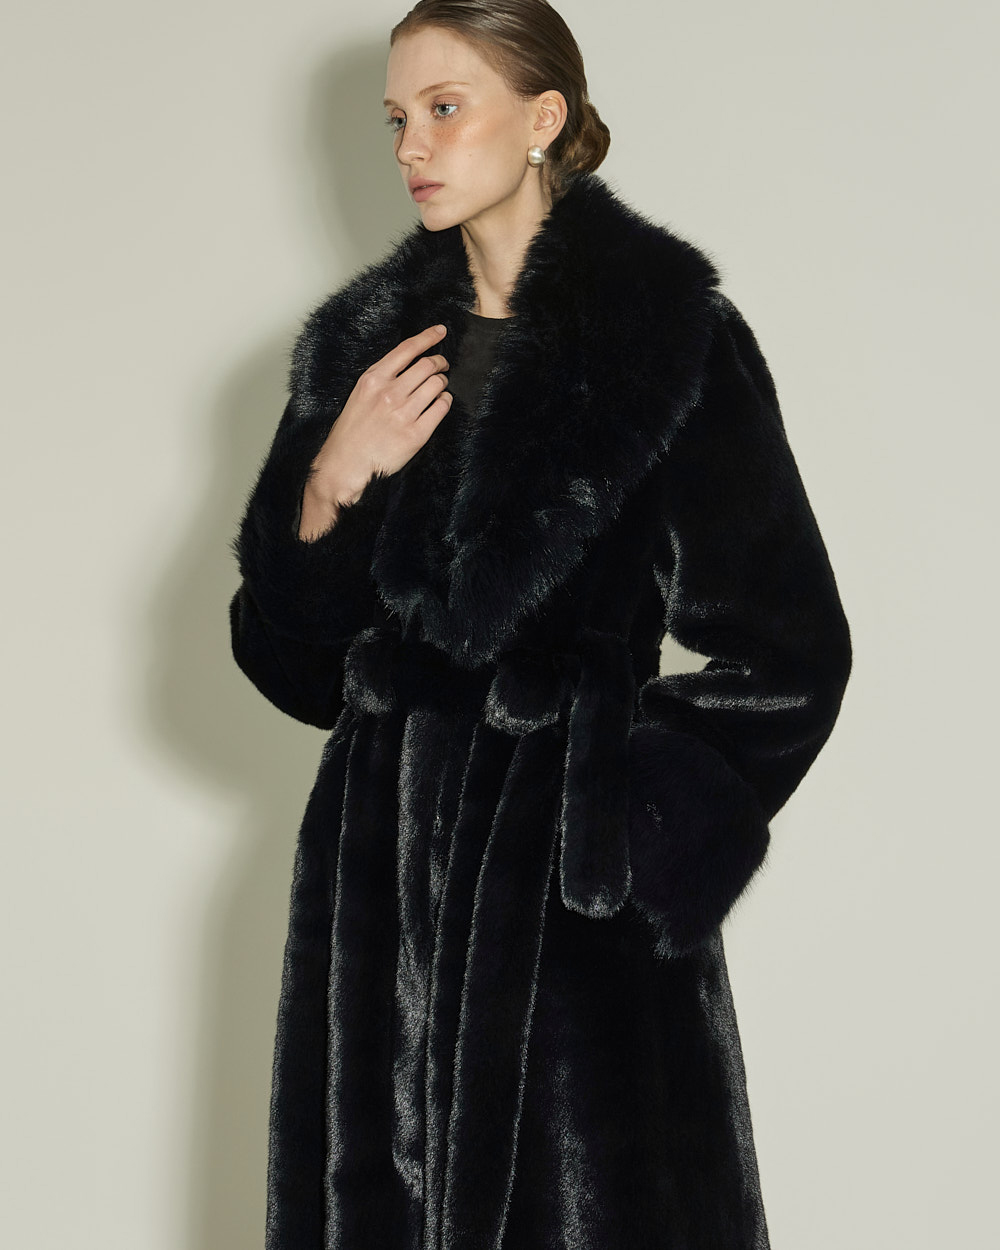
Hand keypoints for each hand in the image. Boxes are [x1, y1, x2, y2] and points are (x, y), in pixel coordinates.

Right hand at [298, 324, 451, 539]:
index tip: (440, 331)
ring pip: (437, 385)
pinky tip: (440, 403)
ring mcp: (404, 414)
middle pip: (427, 366)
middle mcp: (390, 393)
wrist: (346, 465)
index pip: (407, 349)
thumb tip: (410, 365)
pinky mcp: (417, 434)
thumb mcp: (360, 395)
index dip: (428, 337)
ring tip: (438, 388)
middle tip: (442, 366)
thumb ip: (382, 378)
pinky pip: (442, 408)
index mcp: (373, 379)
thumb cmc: (351, 432)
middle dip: (439, 363)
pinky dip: (445, 402)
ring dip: (442, 383)